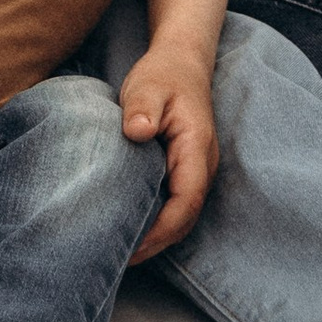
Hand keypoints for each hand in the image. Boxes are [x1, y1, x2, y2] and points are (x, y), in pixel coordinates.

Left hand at [120, 38, 220, 260]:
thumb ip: (143, 108)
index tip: (135, 246)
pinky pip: (174, 204)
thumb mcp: (149, 86)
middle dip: (157, 242)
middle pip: (185, 217)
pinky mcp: (183, 170)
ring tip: (122, 251)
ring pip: (181, 214)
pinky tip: (129, 226)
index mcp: (196, 149)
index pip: (187, 200)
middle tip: (119, 259)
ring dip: (157, 236)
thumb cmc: (163, 75)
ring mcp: (194, 169)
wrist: (180, 63)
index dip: (163, 229)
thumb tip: (137, 131)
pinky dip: (156, 221)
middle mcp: (201, 165)